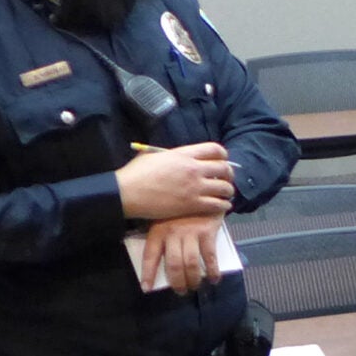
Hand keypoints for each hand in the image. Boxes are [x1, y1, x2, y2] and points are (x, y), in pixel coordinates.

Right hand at [116, 143, 233, 220]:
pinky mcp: (192, 204)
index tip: (223, 160)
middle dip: (228, 174)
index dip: (223, 155)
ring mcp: (195, 187)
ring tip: (225, 194)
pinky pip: (217, 205)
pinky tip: (222, 206)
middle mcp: (194, 169)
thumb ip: (171, 155)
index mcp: (184, 154)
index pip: (215, 149)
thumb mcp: (154, 155)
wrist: (127, 193)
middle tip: (226, 179)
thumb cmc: (136, 173)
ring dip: (228, 191)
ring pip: (225, 188)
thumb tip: (179, 157)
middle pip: (224, 168)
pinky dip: (223, 205)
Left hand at [140, 215, 223, 294]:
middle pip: (174, 264)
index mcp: (158, 231)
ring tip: (194, 286)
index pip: (150, 256)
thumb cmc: (181, 211)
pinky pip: (209, 256)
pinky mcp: (207, 232)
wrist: (203, 192)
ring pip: (190, 263)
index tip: (147, 288)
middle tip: (181, 291)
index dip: (149, 274)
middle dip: (177, 282)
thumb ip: (164, 238)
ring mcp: (190, 233)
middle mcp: (173, 233)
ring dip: (193, 279)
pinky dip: (212, 270)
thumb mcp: (165, 219)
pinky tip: (214, 279)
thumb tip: (165, 264)